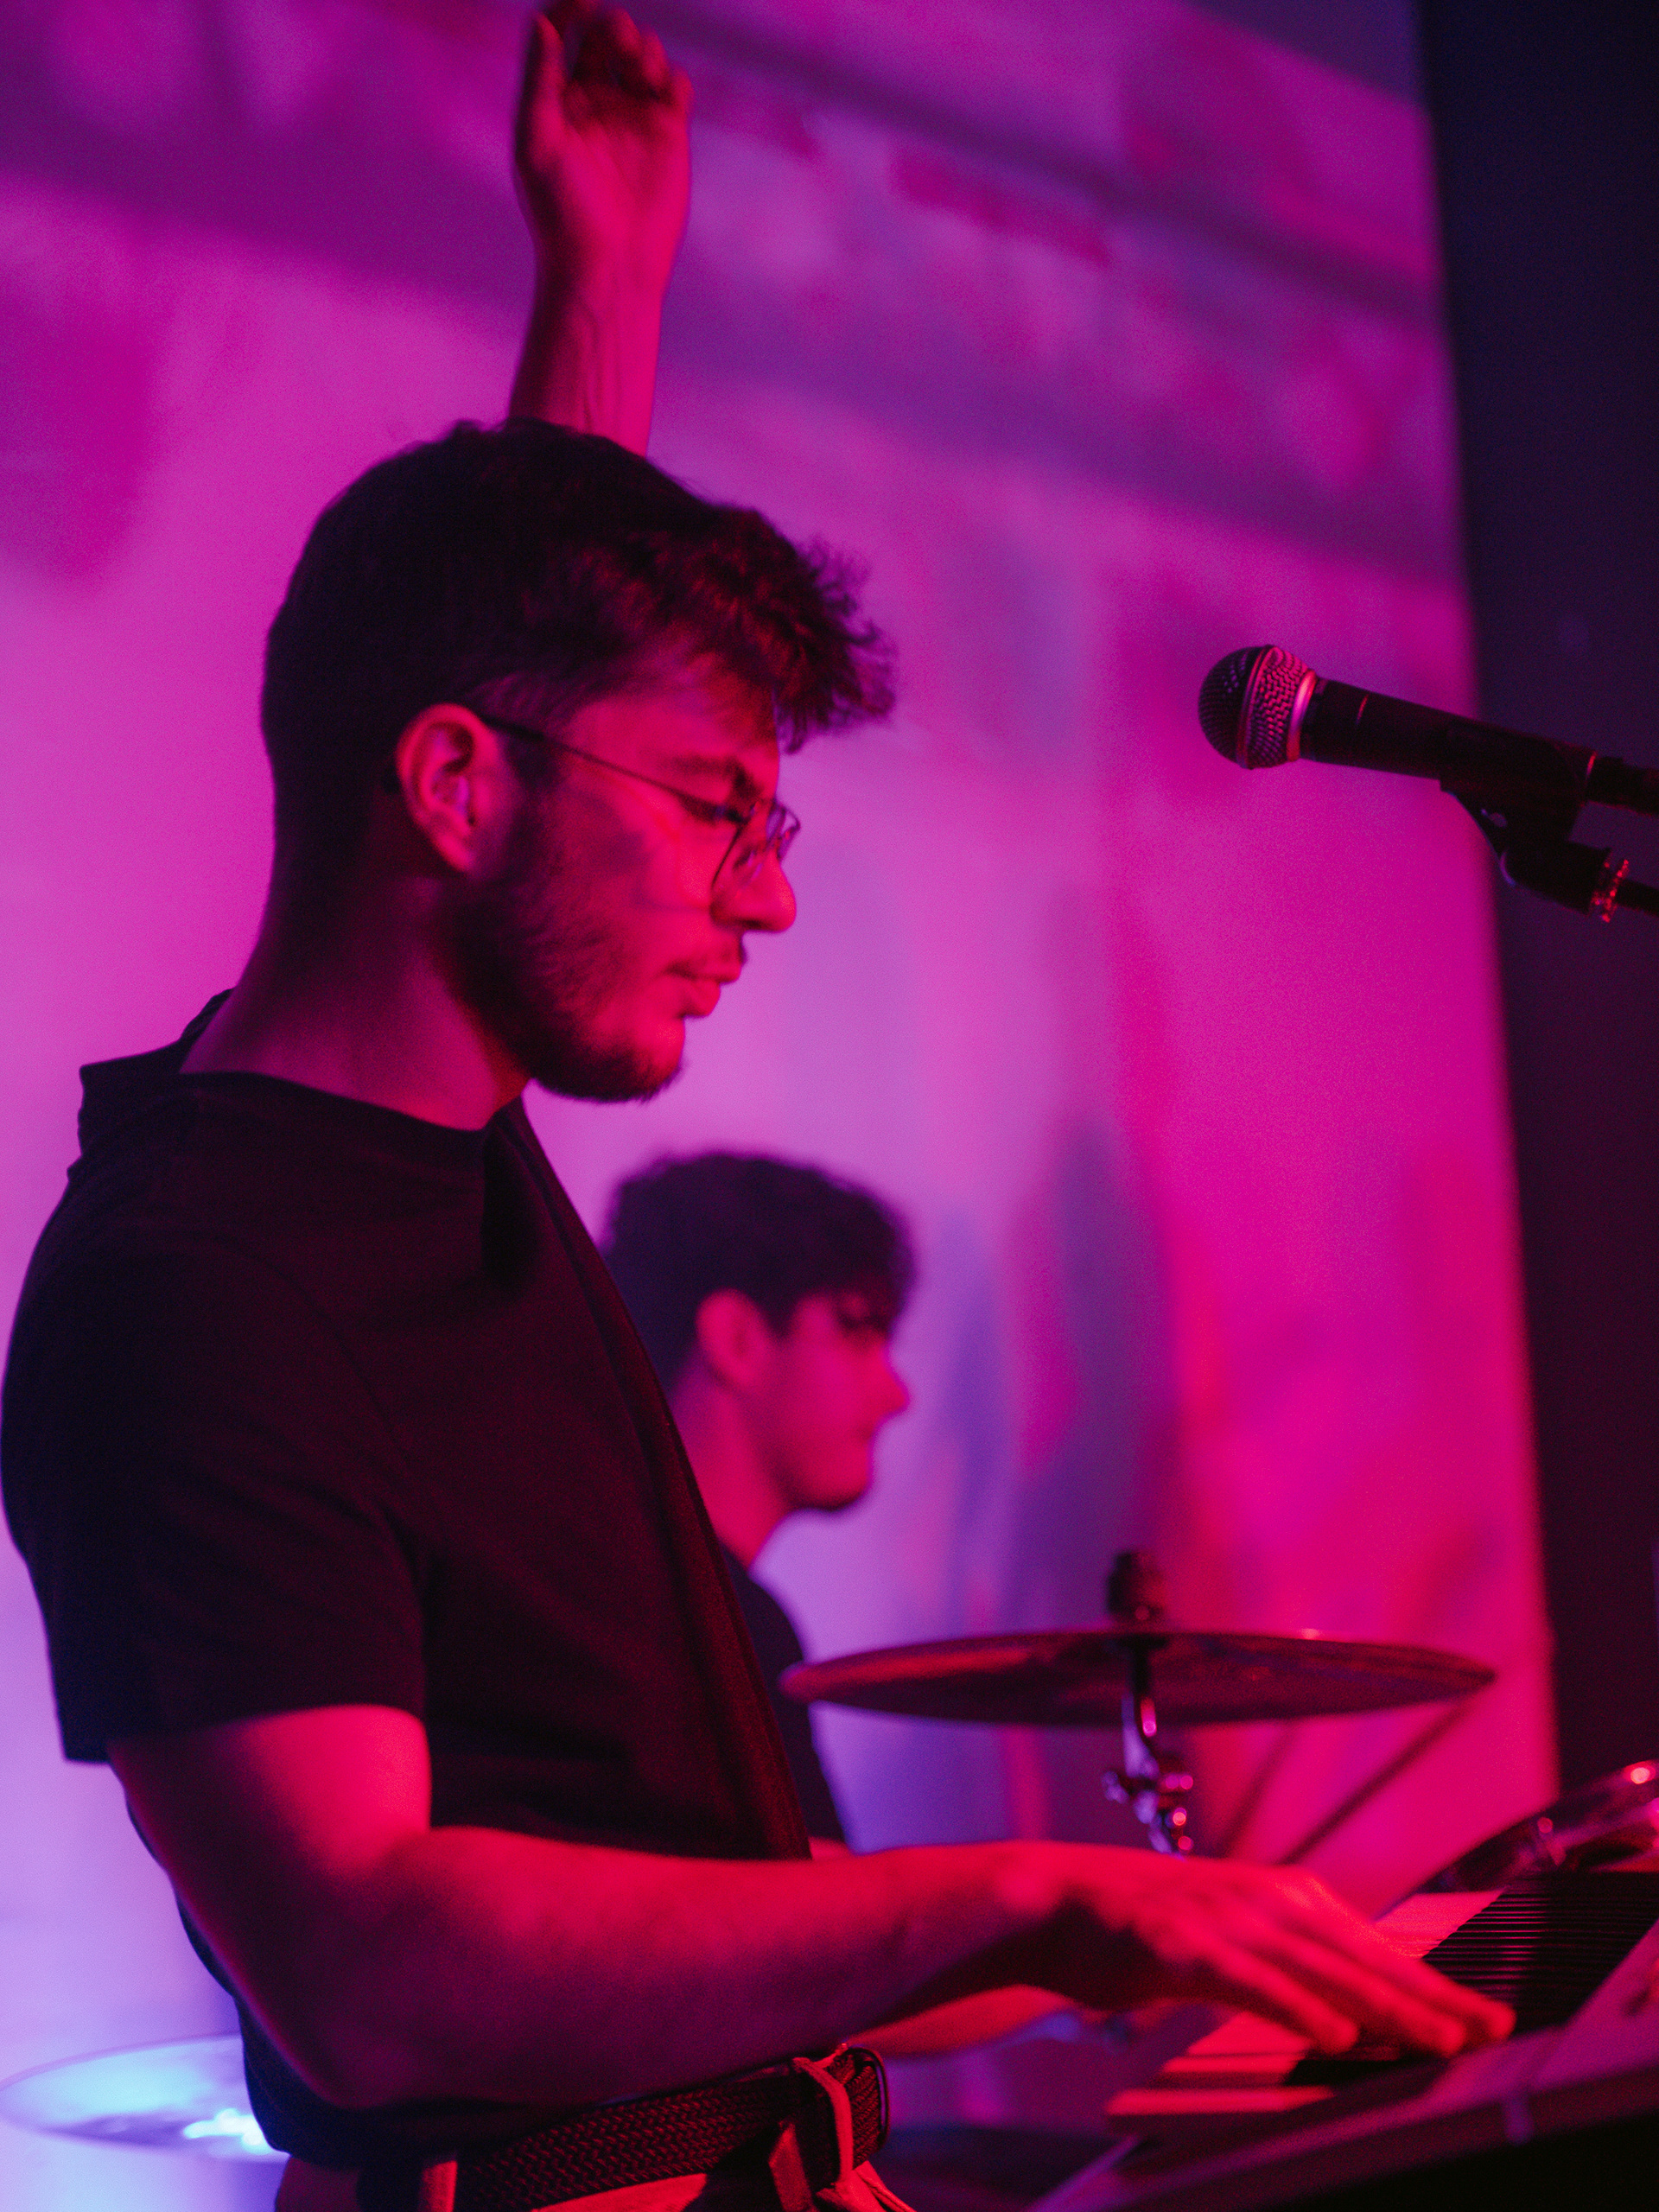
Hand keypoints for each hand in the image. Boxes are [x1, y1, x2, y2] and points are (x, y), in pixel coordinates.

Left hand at [515, 2, 691, 301]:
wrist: (609, 267)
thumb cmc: (562, 213)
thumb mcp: (537, 143)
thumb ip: (538, 82)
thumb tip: (542, 23)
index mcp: (557, 99)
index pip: (561, 34)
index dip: (571, 9)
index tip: (584, 2)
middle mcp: (595, 102)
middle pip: (605, 36)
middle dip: (613, 26)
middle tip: (619, 41)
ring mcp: (633, 117)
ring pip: (643, 54)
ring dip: (645, 47)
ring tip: (641, 71)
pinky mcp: (668, 135)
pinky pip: (676, 85)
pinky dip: (673, 76)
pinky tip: (664, 93)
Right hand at [1044, 1852, 1512, 2057]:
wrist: (1059, 1901)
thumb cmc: (1146, 1926)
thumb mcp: (1231, 1933)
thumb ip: (1290, 1960)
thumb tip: (1352, 2007)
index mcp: (1282, 1895)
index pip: (1373, 1945)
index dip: (1431, 1981)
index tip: (1485, 2013)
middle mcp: (1264, 1899)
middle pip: (1361, 1956)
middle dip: (1430, 1996)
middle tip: (1487, 2029)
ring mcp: (1225, 1920)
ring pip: (1321, 1970)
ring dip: (1384, 2008)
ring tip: (1435, 2040)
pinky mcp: (1184, 1947)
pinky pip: (1252, 1983)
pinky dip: (1298, 2009)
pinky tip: (1334, 2037)